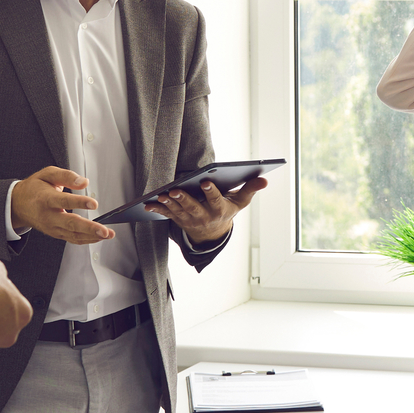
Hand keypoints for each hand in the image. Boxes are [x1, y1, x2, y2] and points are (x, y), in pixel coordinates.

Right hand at [11, 167, 114, 244]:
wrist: (17, 205)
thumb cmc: (34, 188)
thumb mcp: (47, 174)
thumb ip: (66, 176)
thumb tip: (83, 182)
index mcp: (45, 199)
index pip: (64, 201)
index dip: (79, 203)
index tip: (93, 204)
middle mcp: (48, 216)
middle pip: (70, 224)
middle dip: (89, 228)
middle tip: (104, 230)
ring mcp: (52, 227)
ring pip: (72, 234)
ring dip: (92, 236)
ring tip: (107, 235)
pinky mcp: (55, 233)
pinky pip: (71, 239)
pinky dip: (85, 240)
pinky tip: (98, 238)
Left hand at [144, 176, 267, 245]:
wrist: (213, 233)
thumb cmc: (227, 210)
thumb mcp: (240, 202)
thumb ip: (250, 189)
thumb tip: (264, 179)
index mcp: (220, 210)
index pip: (216, 200)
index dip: (211, 192)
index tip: (205, 181)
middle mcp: (204, 216)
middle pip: (193, 207)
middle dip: (184, 199)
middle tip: (175, 190)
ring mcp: (190, 220)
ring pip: (178, 211)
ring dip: (169, 204)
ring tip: (162, 195)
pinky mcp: (179, 220)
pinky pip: (167, 215)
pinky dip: (158, 210)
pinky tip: (148, 204)